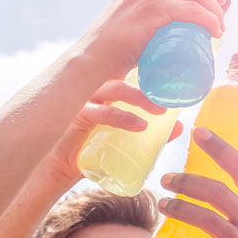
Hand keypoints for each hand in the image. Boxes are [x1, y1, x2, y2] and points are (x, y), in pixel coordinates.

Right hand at [41, 80, 181, 184]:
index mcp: (106, 89)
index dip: (150, 68)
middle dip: (150, 81)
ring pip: (114, 88)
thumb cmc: (91, 150)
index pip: (130, 70)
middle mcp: (95, 89)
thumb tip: (179, 127)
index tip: (175, 74)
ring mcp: (84, 99)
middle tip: (171, 93)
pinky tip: (139, 125)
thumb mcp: (126, 139)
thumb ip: (151, 133)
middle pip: (125, 74)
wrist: (58, 169)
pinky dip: (121, 117)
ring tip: (159, 110)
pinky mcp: (76, 115)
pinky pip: (101, 111)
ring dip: (139, 97)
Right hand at [76, 0, 228, 80]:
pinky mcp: (151, 11)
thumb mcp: (130, 23)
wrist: (91, 61)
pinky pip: (192, 9)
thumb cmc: (112, 50)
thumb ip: (149, 18)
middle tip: (221, 2)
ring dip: (216, 7)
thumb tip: (176, 27)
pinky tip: (214, 31)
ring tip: (219, 27)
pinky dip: (209, 19)